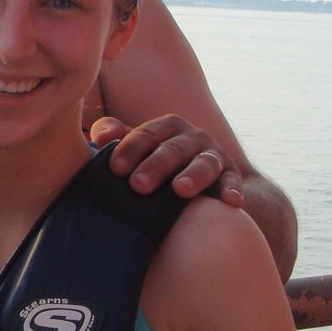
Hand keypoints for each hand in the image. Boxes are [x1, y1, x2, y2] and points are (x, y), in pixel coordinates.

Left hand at [90, 114, 244, 205]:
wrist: (202, 183)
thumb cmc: (157, 165)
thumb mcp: (139, 149)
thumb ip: (118, 138)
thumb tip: (99, 137)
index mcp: (165, 128)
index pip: (146, 134)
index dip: (130, 149)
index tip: (115, 169)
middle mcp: (191, 137)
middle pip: (172, 149)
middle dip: (156, 166)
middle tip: (139, 184)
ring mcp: (213, 155)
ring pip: (203, 163)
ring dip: (193, 175)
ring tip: (180, 190)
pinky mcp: (231, 175)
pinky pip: (231, 182)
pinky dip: (232, 190)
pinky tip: (231, 202)